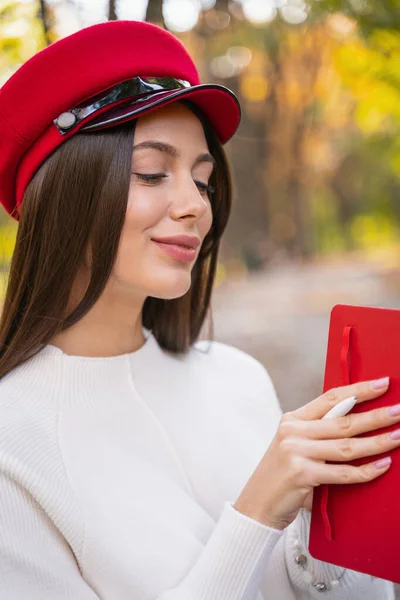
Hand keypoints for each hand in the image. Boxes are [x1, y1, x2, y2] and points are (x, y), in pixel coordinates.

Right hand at [234, 377, 397, 529]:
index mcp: (292, 419)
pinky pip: (343, 473)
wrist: (257, 504)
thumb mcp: (294, 446)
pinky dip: (366, 471)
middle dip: (376, 415)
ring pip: (347, 446)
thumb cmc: (282, 475)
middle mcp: (293, 431)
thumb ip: (317, 433)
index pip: (330, 398)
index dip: (359, 390)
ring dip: (378, 442)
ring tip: (398, 436)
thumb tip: (358, 422)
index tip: (382, 384)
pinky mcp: (302, 475)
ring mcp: (296, 452)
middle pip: (344, 421)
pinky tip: (383, 466)